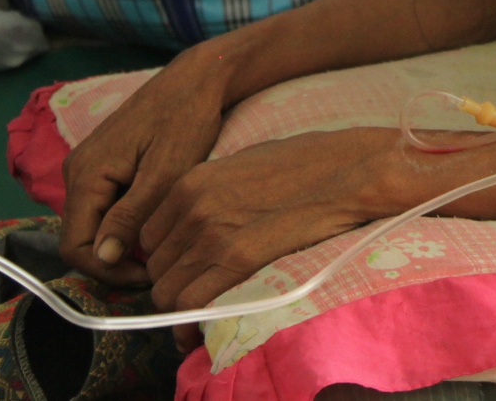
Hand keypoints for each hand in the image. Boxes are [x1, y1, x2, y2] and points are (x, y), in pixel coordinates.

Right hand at [58, 48, 236, 286]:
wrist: (197, 79)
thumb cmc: (186, 120)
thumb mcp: (165, 173)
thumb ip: (131, 216)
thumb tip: (103, 257)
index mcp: (86, 174)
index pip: (75, 245)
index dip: (107, 269)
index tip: (147, 277)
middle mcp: (77, 171)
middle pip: (81, 236)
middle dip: (115, 259)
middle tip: (157, 267)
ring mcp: (89, 166)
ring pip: (94, 222)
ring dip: (122, 241)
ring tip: (161, 246)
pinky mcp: (104, 163)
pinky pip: (105, 204)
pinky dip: (126, 220)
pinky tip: (157, 222)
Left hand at [137, 128, 398, 317]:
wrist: (347, 170)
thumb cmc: (306, 163)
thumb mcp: (242, 164)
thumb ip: (210, 192)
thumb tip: (195, 221)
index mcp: (190, 182)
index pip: (148, 238)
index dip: (164, 259)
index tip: (182, 270)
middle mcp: (192, 208)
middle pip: (156, 268)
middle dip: (172, 285)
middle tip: (196, 294)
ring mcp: (212, 234)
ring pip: (167, 291)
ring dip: (181, 308)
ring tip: (199, 315)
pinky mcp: (237, 258)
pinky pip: (191, 303)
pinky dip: (190, 324)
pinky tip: (198, 332)